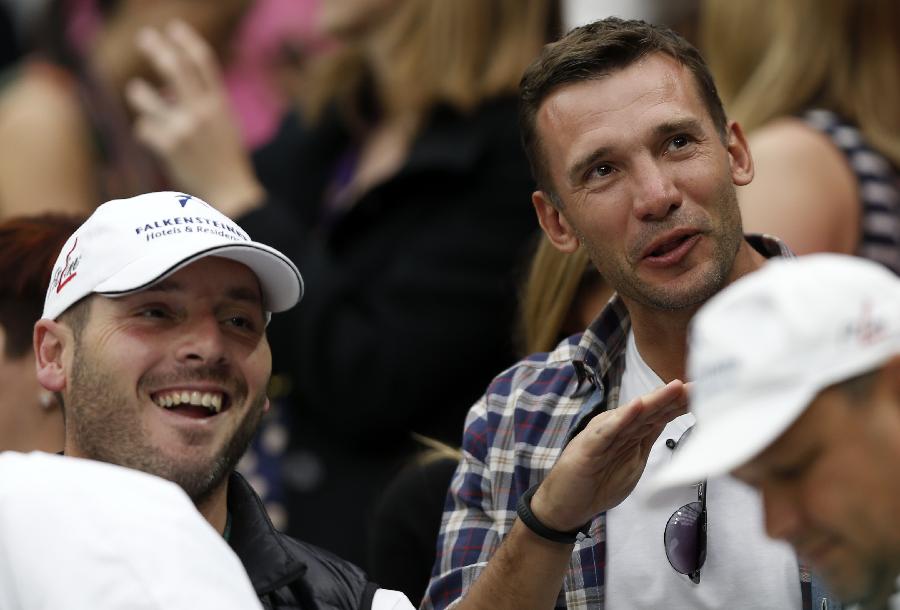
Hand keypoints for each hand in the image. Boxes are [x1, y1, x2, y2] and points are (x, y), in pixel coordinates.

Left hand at [125, 20, 264, 217]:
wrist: (231, 194)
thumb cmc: (227, 161)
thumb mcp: (226, 126)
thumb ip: (203, 105)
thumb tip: (168, 88)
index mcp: (221, 105)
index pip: (203, 63)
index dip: (187, 41)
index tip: (174, 28)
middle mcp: (202, 111)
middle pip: (174, 68)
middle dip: (157, 49)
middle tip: (145, 37)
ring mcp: (183, 128)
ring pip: (145, 96)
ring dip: (138, 93)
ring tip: (137, 91)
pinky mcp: (167, 146)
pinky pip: (143, 128)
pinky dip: (147, 133)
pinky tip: (157, 143)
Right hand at [530, 380, 688, 531]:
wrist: (565, 505)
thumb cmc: (595, 485)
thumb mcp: (631, 464)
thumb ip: (646, 442)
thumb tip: (667, 426)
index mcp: (629, 433)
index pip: (659, 415)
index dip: (682, 404)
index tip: (708, 394)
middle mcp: (617, 428)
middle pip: (651, 410)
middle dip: (676, 397)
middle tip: (702, 384)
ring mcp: (602, 435)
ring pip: (633, 415)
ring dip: (655, 400)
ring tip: (676, 387)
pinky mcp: (589, 447)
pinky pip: (608, 431)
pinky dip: (623, 418)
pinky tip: (638, 406)